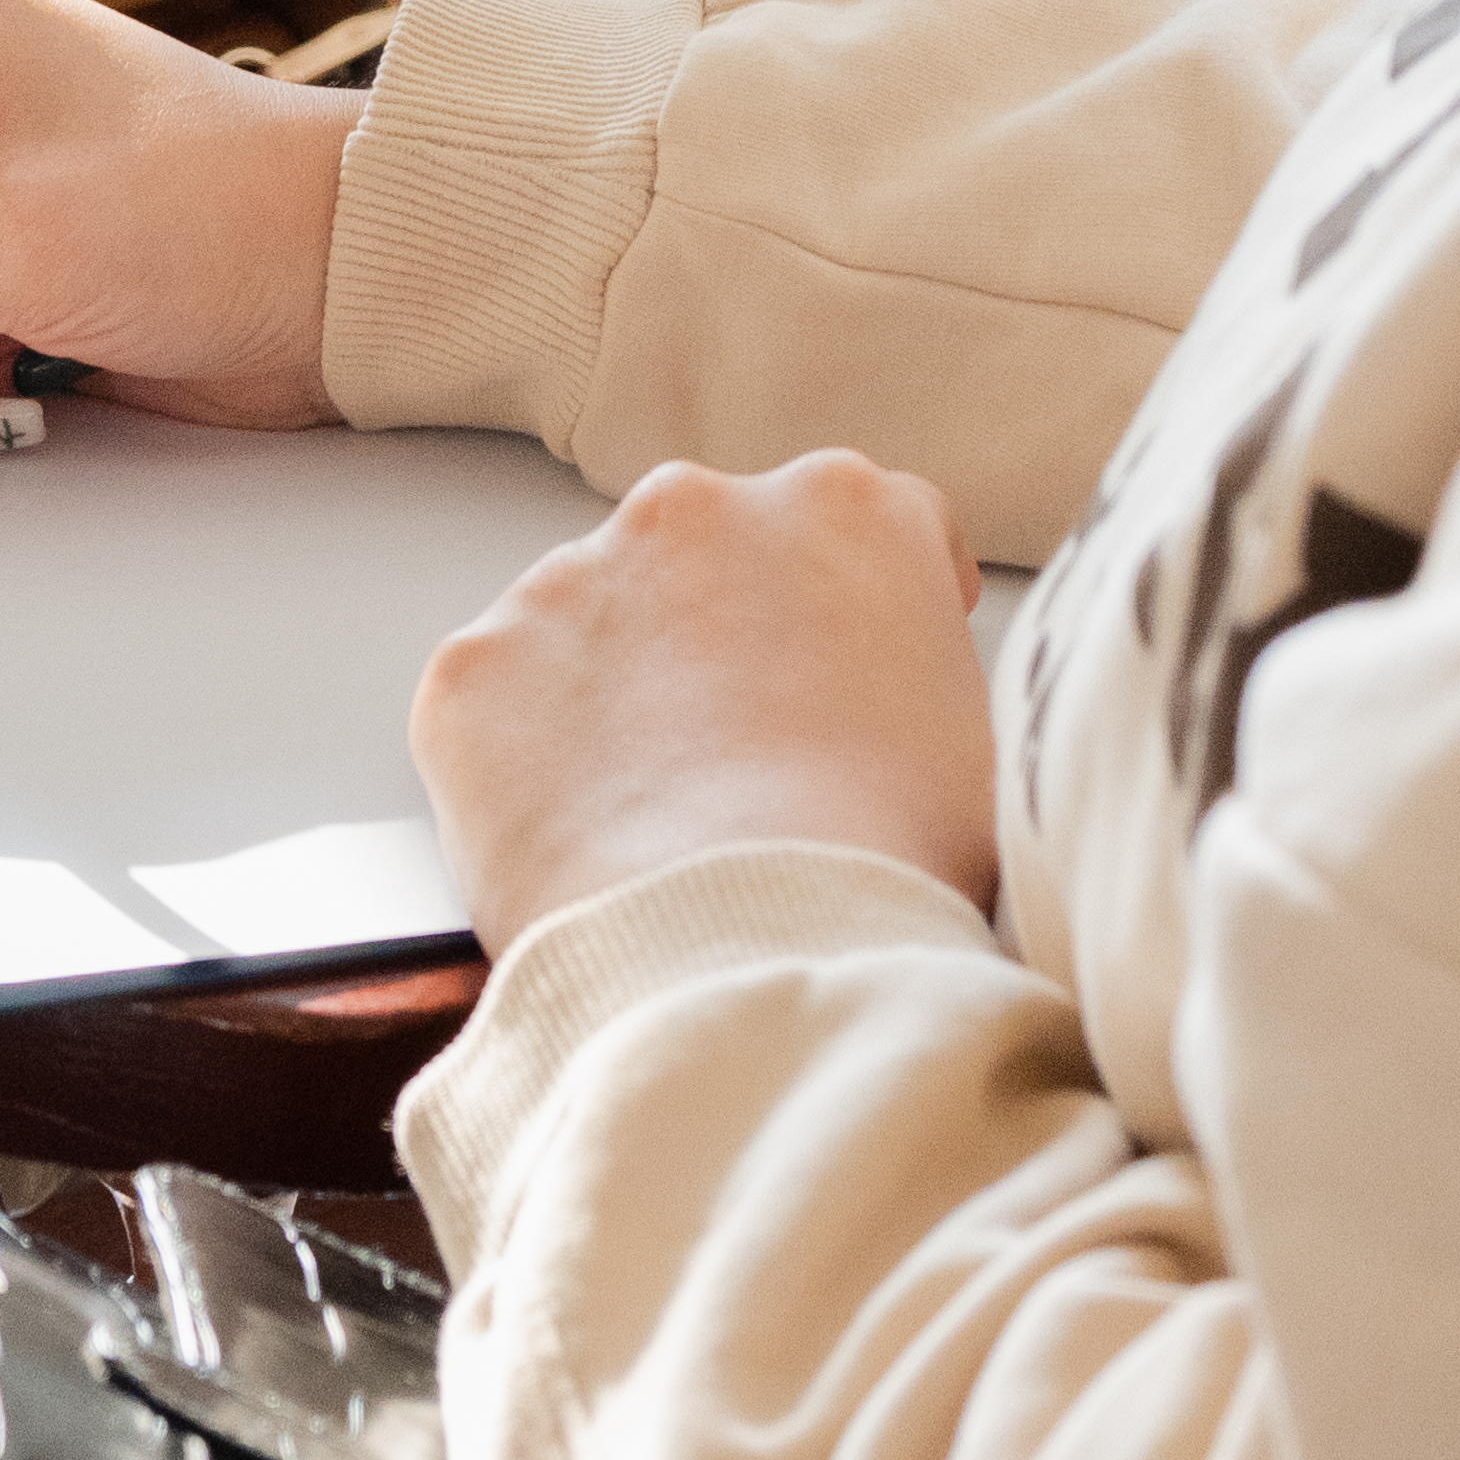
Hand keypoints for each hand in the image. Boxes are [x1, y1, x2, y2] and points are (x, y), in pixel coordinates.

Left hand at [413, 456, 998, 957]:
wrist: (744, 951)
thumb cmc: (887, 864)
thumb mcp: (985, 750)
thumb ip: (934, 683)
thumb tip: (904, 715)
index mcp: (847, 510)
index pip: (863, 532)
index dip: (865, 614)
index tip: (857, 681)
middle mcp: (699, 508)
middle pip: (713, 561)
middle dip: (726, 639)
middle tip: (747, 763)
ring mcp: (571, 579)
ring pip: (594, 623)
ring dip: (618, 693)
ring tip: (656, 818)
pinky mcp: (475, 665)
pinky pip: (501, 707)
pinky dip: (525, 763)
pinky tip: (579, 838)